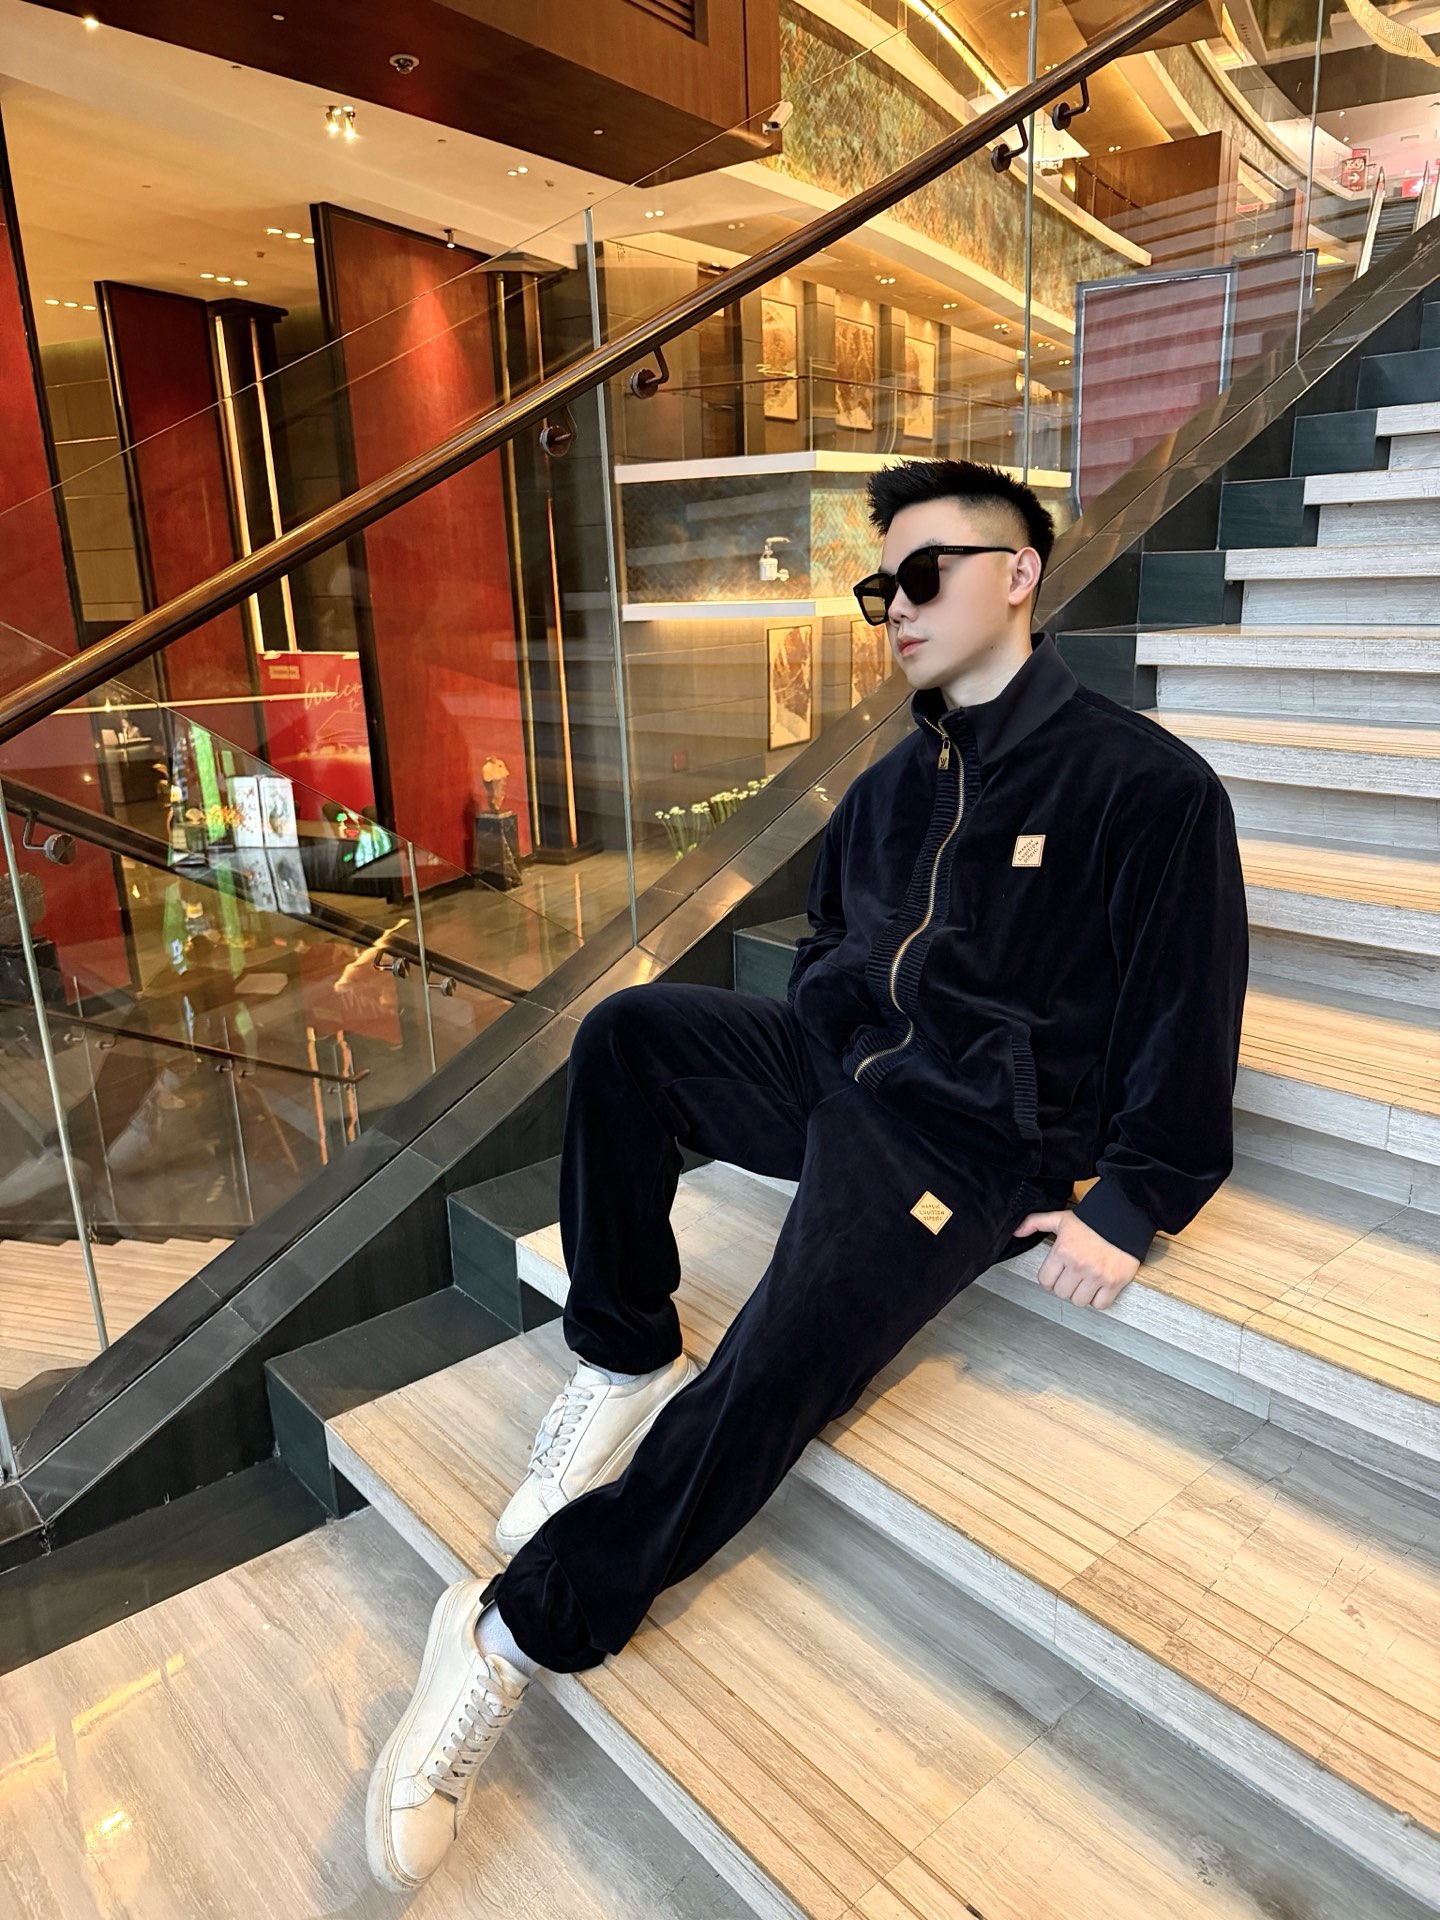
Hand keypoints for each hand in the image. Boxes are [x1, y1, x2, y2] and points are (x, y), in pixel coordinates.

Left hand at [1011, 1208, 1140, 1310]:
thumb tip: (1016, 1231)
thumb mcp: (1060, 1218)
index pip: (1045, 1281)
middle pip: (1061, 1293)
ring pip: (1079, 1301)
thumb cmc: (1092, 1220)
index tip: (1056, 1275)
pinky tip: (1098, 1288)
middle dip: (1065, 1286)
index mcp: (1063, 1251)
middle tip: (1072, 1277)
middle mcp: (1079, 1265)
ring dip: (1081, 1294)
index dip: (1049, 1279)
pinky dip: (1098, 1300)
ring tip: (1085, 1282)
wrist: (1124, 1217)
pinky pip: (1100, 1304)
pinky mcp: (1115, 1282)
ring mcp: (1097, 1275)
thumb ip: (1036, 1223)